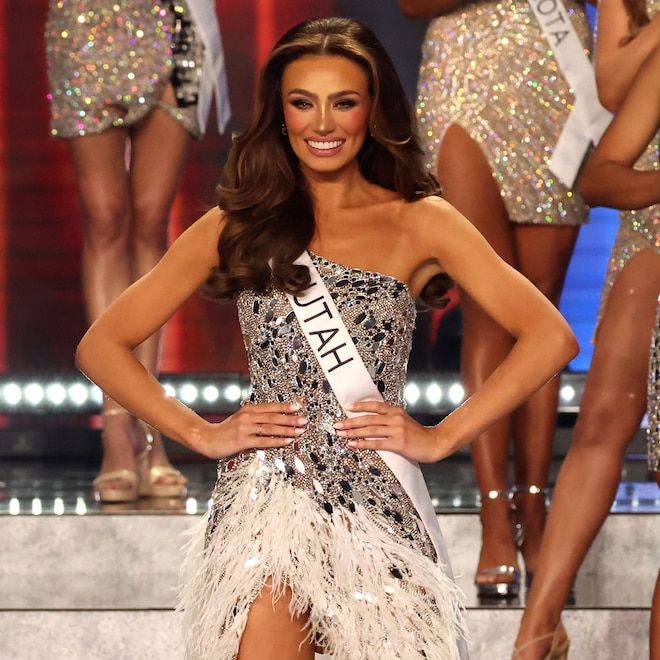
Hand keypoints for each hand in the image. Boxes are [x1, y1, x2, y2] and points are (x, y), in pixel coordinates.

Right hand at [197, 401, 306, 458]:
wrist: (207, 438)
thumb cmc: (226, 430)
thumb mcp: (241, 419)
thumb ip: (255, 417)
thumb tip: (274, 418)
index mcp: (248, 409)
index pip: (271, 407)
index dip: (286, 406)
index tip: (299, 406)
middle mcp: (248, 417)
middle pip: (273, 416)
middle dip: (290, 418)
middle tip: (304, 420)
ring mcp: (245, 428)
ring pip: (270, 428)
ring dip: (287, 429)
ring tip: (299, 431)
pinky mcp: (242, 441)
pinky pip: (263, 441)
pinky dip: (276, 441)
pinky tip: (286, 441)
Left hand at [334, 400, 456, 463]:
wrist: (434, 443)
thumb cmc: (418, 434)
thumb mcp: (404, 421)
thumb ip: (390, 419)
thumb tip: (371, 420)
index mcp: (396, 411)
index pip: (375, 406)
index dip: (360, 406)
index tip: (347, 407)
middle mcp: (395, 418)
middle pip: (368, 419)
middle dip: (351, 422)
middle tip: (337, 424)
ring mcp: (397, 430)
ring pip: (370, 430)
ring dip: (353, 432)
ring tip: (341, 434)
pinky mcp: (398, 443)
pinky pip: (376, 443)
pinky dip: (363, 444)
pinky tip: (353, 444)